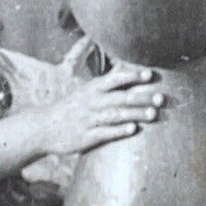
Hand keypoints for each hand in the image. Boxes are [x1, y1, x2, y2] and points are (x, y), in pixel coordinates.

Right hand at [35, 65, 163, 157]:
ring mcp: (89, 119)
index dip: (133, 75)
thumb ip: (106, 82)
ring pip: (116, 115)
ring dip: (136, 114)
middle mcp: (92, 102)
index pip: (115, 78)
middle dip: (142, 97)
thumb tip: (126, 68)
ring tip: (154, 114)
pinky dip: (120, 131)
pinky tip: (134, 130)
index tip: (151, 74)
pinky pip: (105, 133)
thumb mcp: (85, 91)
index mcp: (92, 88)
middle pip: (121, 98)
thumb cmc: (71, 107)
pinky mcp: (87, 136)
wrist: (44, 128)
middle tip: (161, 98)